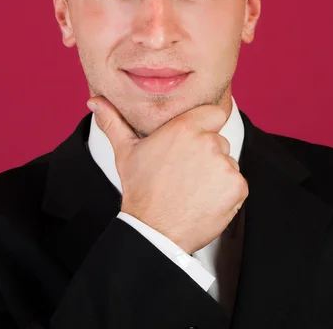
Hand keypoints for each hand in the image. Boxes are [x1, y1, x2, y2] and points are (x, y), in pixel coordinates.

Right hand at [87, 97, 248, 254]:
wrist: (155, 231)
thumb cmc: (141, 191)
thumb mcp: (126, 152)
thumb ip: (115, 122)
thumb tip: (95, 101)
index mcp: (184, 128)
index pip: (214, 113)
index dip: (206, 125)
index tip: (196, 141)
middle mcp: (208, 142)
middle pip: (219, 140)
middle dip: (207, 155)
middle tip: (186, 174)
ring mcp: (225, 165)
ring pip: (228, 163)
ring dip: (217, 174)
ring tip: (193, 189)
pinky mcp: (237, 186)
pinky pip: (237, 183)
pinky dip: (226, 193)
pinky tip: (205, 200)